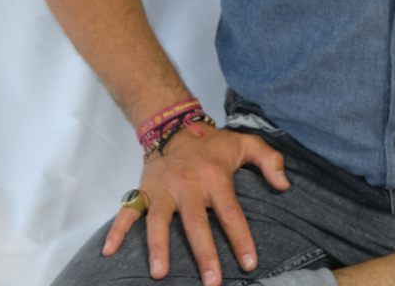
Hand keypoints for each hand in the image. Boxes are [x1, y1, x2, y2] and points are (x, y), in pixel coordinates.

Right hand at [102, 125, 289, 283]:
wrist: (175, 125)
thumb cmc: (213, 143)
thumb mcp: (246, 144)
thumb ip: (270, 160)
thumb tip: (285, 185)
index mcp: (215, 176)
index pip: (230, 212)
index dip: (241, 239)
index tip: (249, 264)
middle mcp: (188, 184)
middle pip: (196, 224)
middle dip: (204, 254)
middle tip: (212, 282)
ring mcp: (163, 189)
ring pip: (159, 220)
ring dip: (158, 247)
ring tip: (160, 273)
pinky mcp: (144, 190)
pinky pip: (128, 211)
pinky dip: (118, 230)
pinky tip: (109, 251)